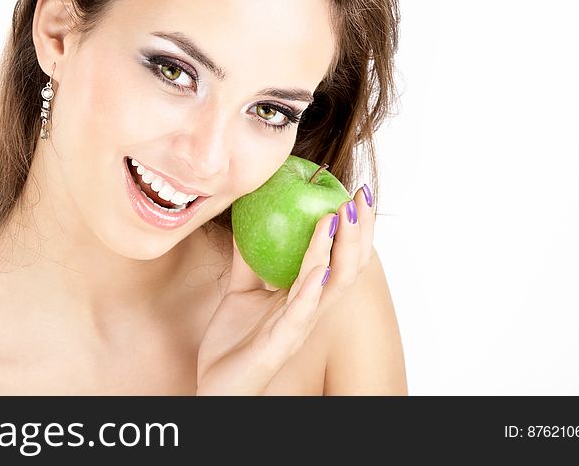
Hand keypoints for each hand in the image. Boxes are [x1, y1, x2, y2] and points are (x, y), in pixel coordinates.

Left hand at [196, 185, 374, 394]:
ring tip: (340, 218)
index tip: (355, 192)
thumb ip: (248, 259)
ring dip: (338, 251)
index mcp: (304, 297)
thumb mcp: (239, 290)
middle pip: (347, 268)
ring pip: (329, 287)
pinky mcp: (282, 345)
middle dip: (359, 233)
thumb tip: (247, 215)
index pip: (338, 258)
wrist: (216, 387)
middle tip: (361, 196)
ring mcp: (298, 328)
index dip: (352, 229)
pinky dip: (310, 290)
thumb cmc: (233, 343)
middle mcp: (310, 310)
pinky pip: (299, 315)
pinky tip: (318, 270)